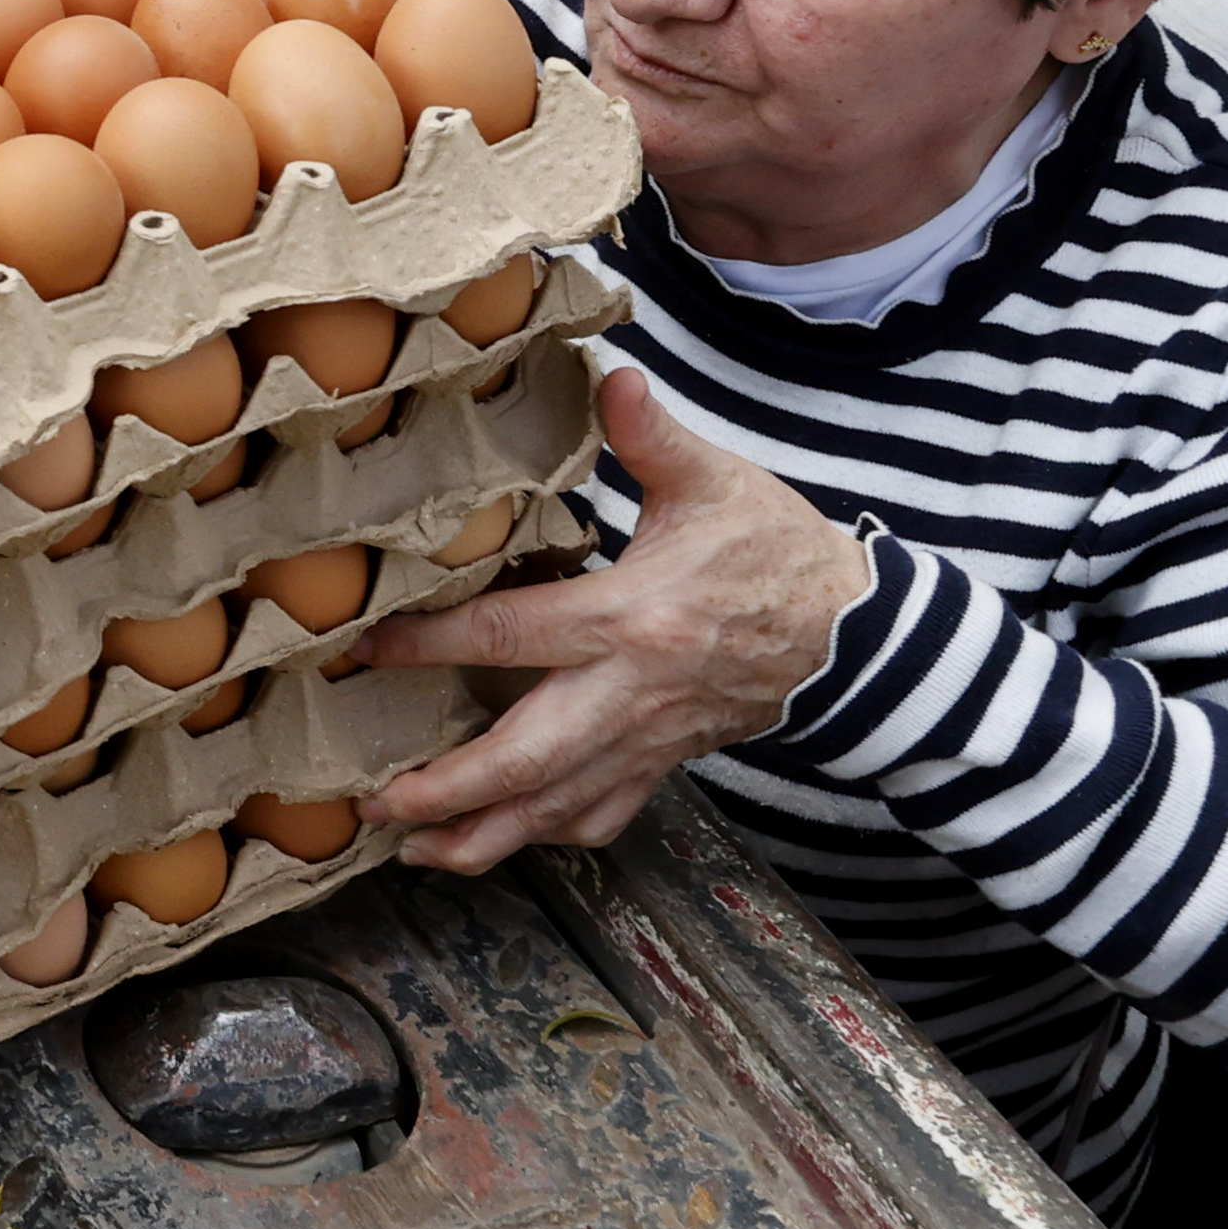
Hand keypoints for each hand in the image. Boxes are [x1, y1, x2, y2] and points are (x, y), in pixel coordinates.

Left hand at [353, 370, 870, 870]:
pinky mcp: (666, 763)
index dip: (430, 645)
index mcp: (631, 620)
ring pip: (557, 805)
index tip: (366, 648)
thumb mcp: (719, 482)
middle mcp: (631, 695)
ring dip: (484, 836)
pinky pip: (603, 814)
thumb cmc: (780, 555)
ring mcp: (649, 740)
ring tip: (415, 851)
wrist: (861, 637)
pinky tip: (504, 841)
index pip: (510, 636)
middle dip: (447, 789)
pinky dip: (549, 834)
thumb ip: (655, 436)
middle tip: (374, 803)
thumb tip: (613, 377)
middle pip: (525, 757)